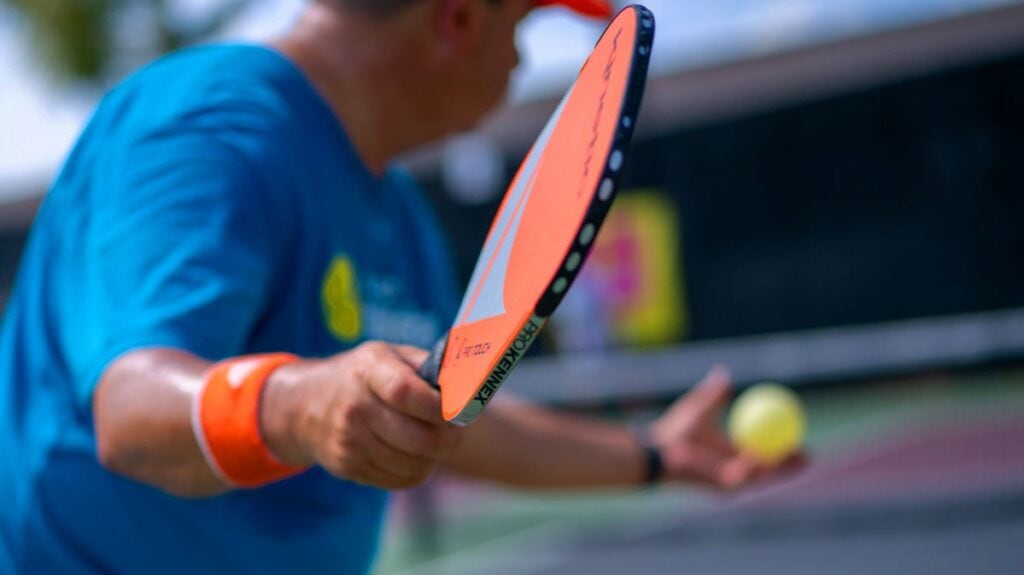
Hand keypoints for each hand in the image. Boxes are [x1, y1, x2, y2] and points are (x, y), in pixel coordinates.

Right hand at [261, 342, 461, 489]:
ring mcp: (349, 441)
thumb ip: (426, 366)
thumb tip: (467, 386)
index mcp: (368, 370)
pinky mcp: (349, 467)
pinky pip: (400, 479)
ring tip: (435, 440)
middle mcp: (355, 407)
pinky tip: (415, 454)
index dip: (439, 407)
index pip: (406, 393)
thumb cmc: (361, 377)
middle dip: (448, 438)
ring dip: (434, 456)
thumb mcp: (388, 356)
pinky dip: (417, 470)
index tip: (456, 409)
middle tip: (456, 431)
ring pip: (413, 463)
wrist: (304, 406)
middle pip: (417, 437)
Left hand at [647, 365, 804, 489]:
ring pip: (763, 476)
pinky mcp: (723, 488)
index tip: (799, 435)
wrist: (657, 449)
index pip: (764, 452)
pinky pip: (746, 477)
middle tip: (809, 454)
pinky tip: (764, 457)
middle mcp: (733, 470)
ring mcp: (730, 481)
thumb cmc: (674, 430)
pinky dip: (756, 466)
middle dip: (791, 466)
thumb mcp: (699, 407)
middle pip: (771, 470)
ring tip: (799, 457)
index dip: (783, 448)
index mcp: (731, 453)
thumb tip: (724, 374)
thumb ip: (714, 394)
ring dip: (780, 467)